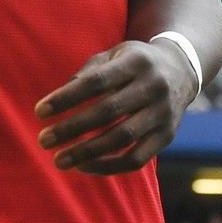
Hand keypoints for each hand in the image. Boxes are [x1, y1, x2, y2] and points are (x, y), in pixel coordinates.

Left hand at [35, 38, 195, 173]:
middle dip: (72, 128)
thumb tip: (59, 99)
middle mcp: (153, 87)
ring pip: (122, 138)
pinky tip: (85, 167)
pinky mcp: (167, 136)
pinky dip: (109, 166)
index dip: (66, 98)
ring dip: (87, 152)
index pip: (95, 82)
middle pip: (108, 112)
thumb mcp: (114, 55)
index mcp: (135, 63)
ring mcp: (162, 114)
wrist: (181, 70)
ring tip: (59, 160)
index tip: (39, 112)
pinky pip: (137, 159)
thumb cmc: (133, 63)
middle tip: (43, 140)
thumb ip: (88, 73)